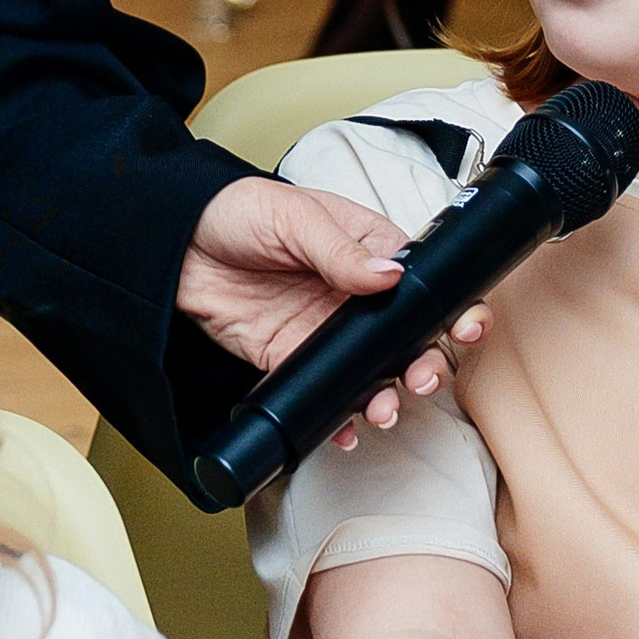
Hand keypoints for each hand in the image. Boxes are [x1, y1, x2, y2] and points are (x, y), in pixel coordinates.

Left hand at [175, 178, 486, 440]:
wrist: (172, 243)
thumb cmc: (237, 210)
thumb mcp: (294, 216)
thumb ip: (340, 250)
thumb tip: (389, 274)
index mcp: (366, 249)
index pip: (423, 283)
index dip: (452, 307)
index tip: (467, 327)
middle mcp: (353, 295)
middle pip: (407, 337)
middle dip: (426, 363)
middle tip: (423, 377)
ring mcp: (323, 330)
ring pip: (371, 372)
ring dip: (386, 396)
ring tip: (384, 409)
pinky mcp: (289, 358)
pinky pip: (321, 392)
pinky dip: (336, 416)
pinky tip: (344, 428)